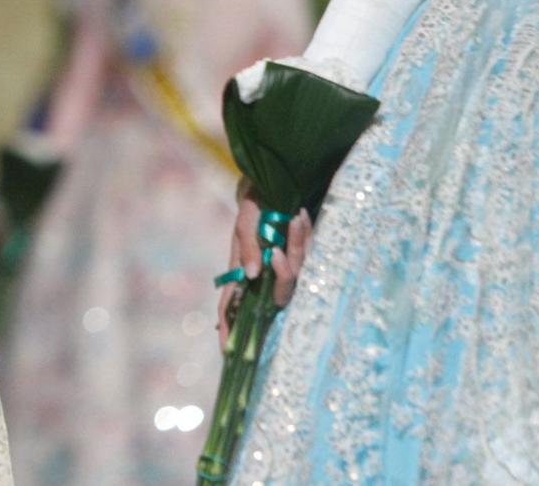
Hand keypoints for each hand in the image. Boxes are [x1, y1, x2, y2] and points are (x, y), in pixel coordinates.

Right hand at [216, 190, 310, 345]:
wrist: (269, 186)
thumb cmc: (252, 207)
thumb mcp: (244, 224)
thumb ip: (247, 247)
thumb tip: (252, 274)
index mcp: (244, 273)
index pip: (232, 309)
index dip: (230, 331)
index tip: (228, 351)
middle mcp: (266, 275)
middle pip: (280, 293)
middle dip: (284, 273)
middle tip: (277, 249)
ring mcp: (286, 267)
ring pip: (298, 270)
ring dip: (297, 244)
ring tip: (296, 217)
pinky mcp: (303, 255)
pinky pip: (309, 253)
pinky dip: (306, 235)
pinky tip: (302, 215)